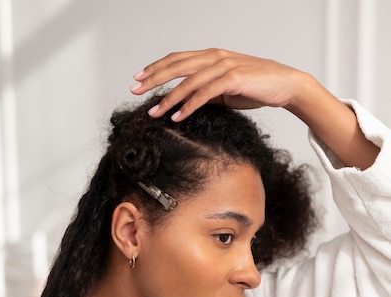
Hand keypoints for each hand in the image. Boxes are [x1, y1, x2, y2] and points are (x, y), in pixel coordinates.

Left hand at [131, 47, 378, 169]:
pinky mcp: (233, 78)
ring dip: (168, 98)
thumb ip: (206, 92)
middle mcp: (214, 57)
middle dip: (153, 79)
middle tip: (135, 91)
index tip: (138, 79)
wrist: (285, 85)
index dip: (156, 68)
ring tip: (154, 112)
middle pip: (176, 66)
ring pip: (188, 81)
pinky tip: (177, 116)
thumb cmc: (256, 87)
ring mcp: (224, 66)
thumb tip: (186, 102)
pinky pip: (205, 93)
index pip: (177, 60)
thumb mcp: (225, 90)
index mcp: (211, 56)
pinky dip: (189, 105)